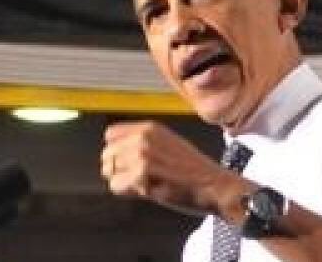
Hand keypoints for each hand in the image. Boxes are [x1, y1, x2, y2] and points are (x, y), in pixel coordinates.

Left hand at [100, 120, 247, 216]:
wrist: (215, 186)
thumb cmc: (194, 171)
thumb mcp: (168, 144)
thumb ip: (142, 143)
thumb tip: (115, 153)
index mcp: (149, 128)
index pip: (110, 135)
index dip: (118, 152)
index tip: (130, 163)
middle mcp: (143, 137)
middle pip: (107, 155)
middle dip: (119, 170)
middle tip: (142, 178)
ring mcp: (142, 154)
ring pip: (110, 172)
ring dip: (125, 182)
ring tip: (148, 183)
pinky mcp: (142, 173)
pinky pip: (116, 186)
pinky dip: (129, 193)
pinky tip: (149, 191)